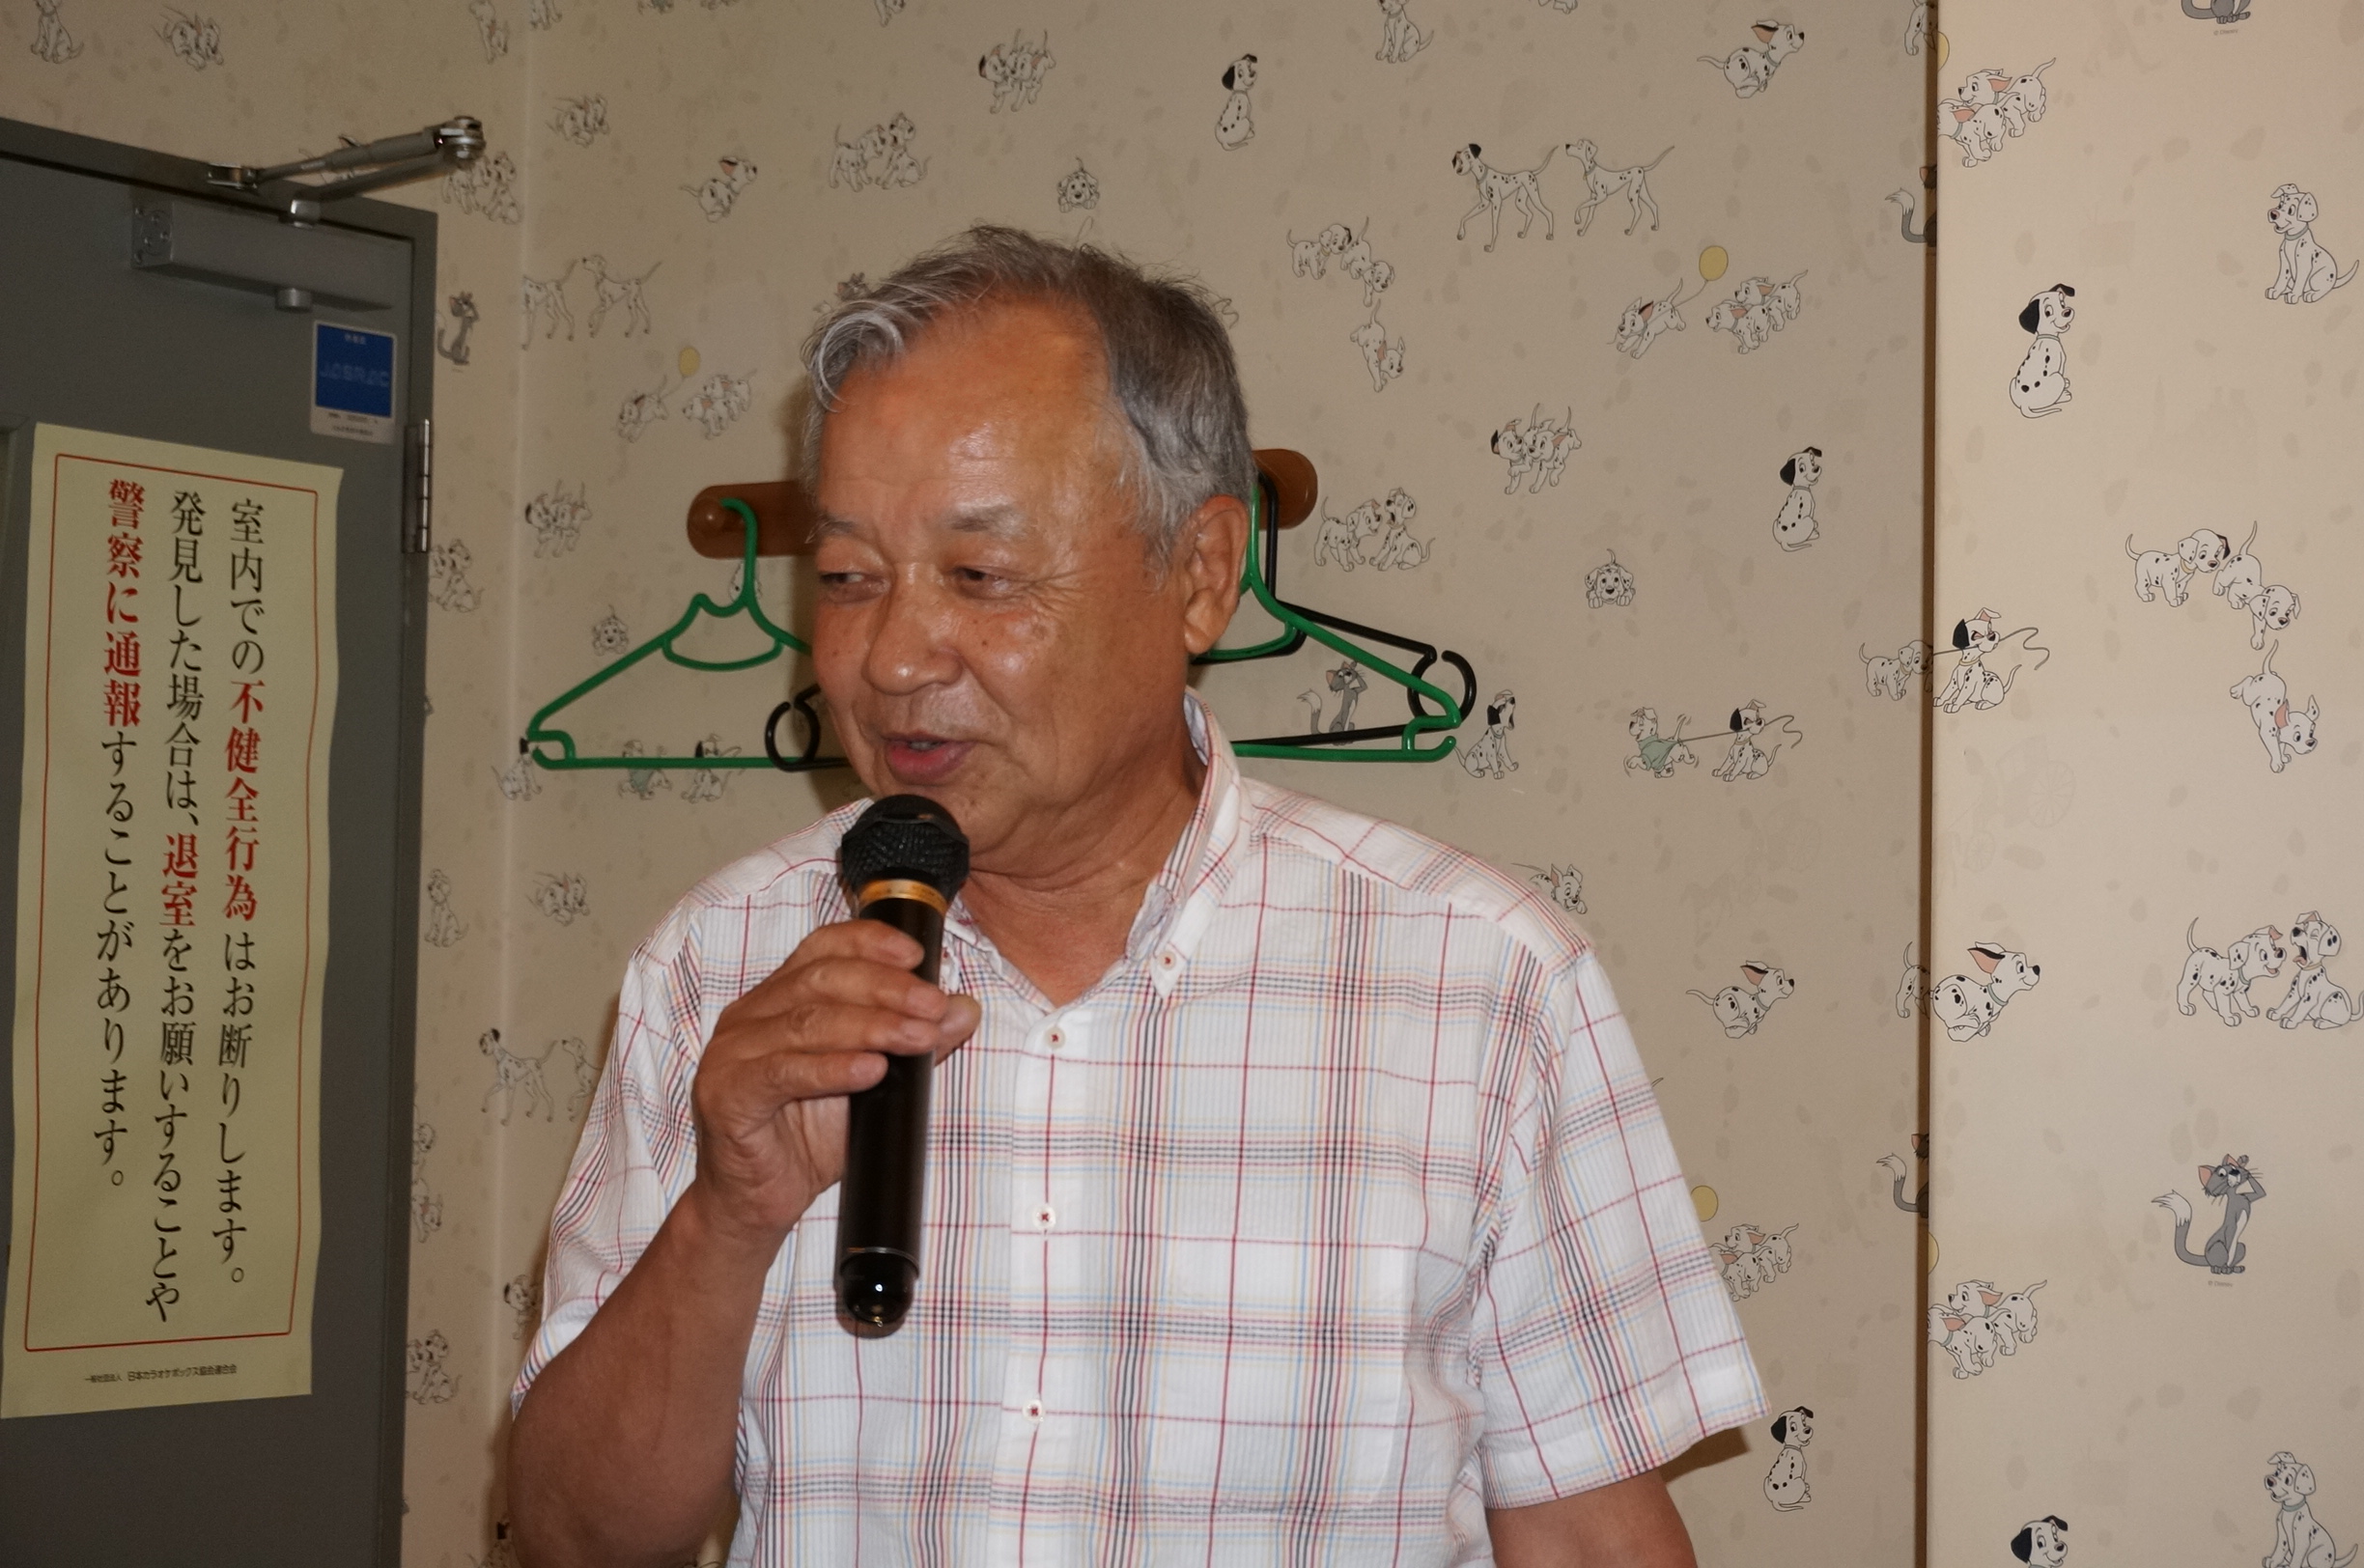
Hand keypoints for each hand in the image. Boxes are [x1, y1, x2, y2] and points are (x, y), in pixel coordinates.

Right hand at [687, 919, 979, 1245]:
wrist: (758, 1203)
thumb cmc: (808, 1139)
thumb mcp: (874, 1085)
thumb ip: (912, 1041)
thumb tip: (963, 1009)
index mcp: (779, 999)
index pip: (823, 949)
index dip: (870, 944)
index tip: (918, 955)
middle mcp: (749, 1016)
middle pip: (820, 979)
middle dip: (886, 988)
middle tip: (932, 1006)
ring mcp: (731, 1054)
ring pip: (806, 1023)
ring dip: (871, 1026)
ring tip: (917, 1038)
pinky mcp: (726, 1095)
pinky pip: (781, 1073)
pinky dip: (831, 1068)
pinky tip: (870, 1070)